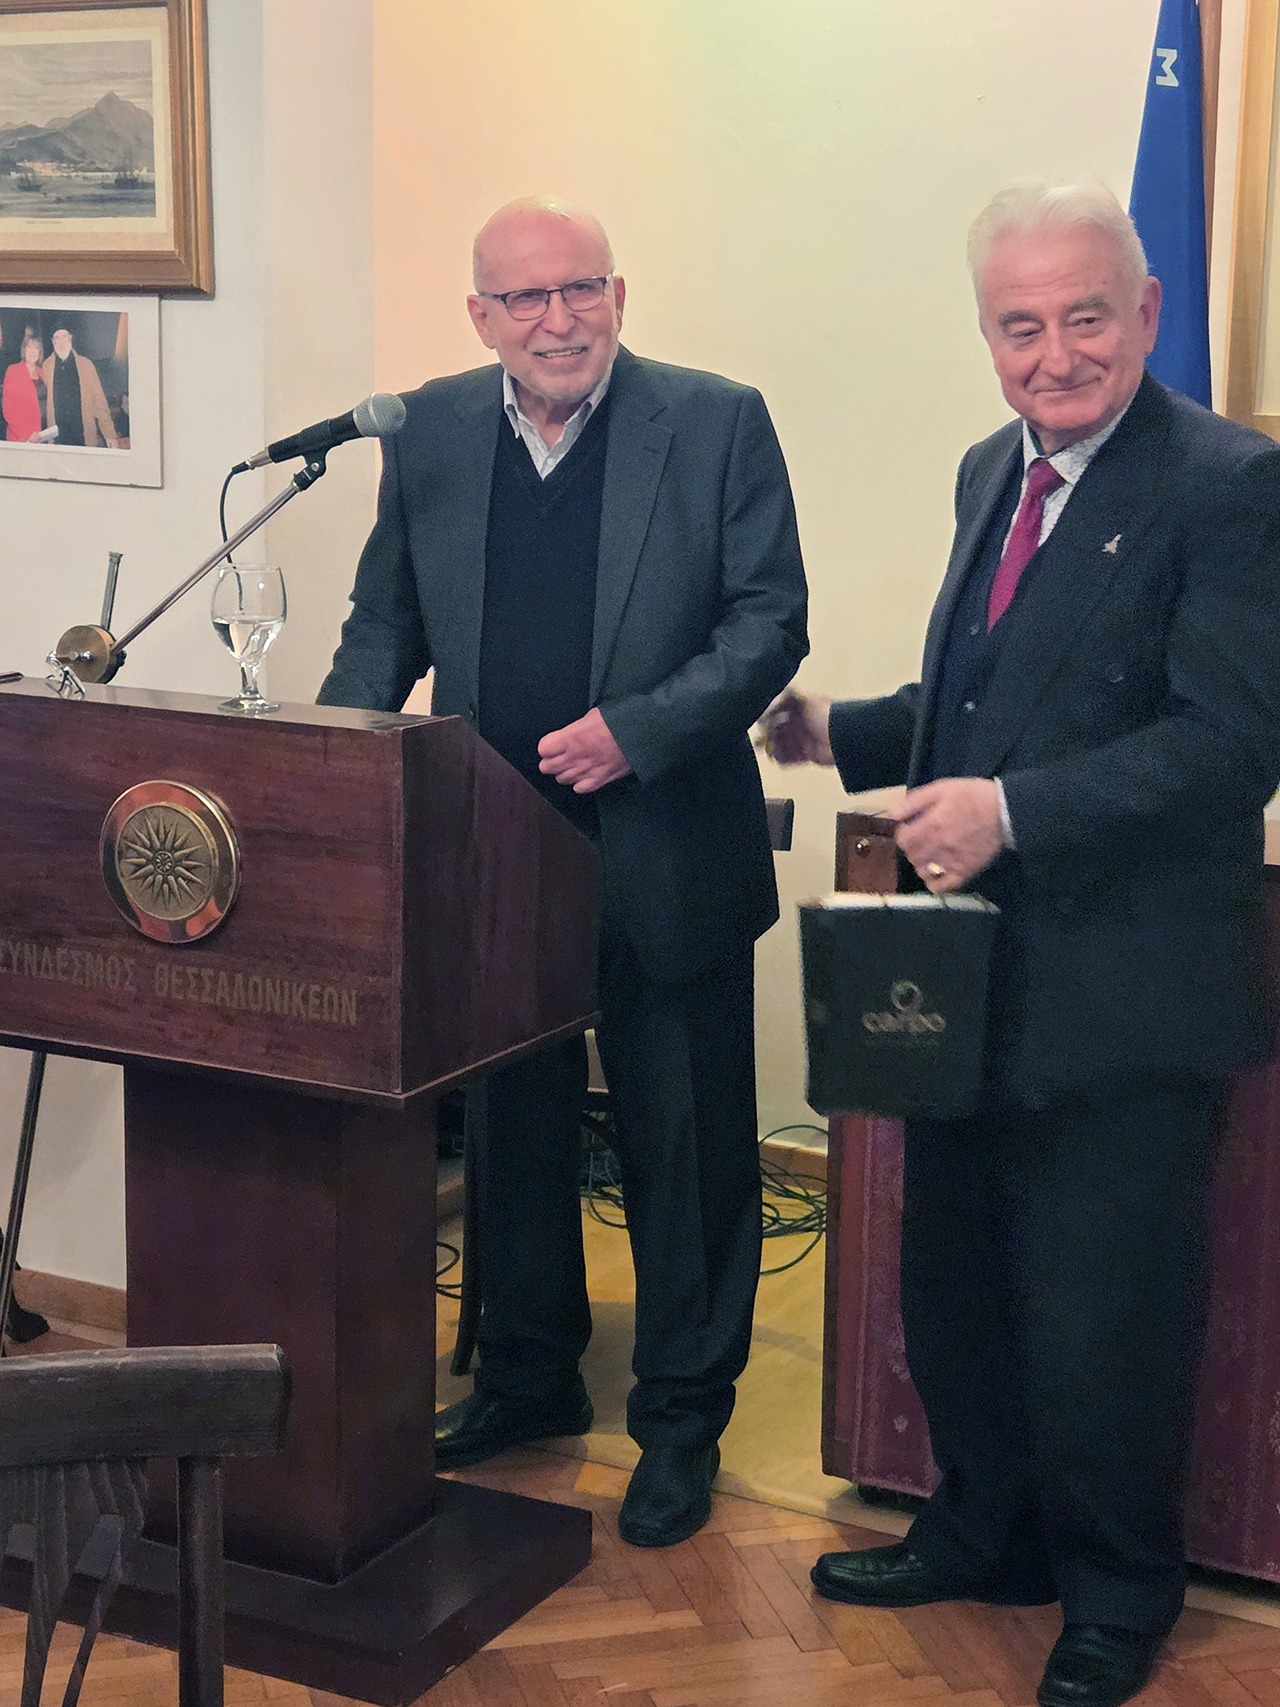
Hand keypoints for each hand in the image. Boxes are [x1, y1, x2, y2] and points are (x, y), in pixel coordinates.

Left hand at [538, 707, 632, 792]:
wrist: (641, 733)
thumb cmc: (617, 720)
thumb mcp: (590, 716)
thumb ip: (574, 730)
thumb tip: (569, 736)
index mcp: (570, 738)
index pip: (543, 749)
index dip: (547, 746)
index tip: (554, 744)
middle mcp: (574, 757)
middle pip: (547, 767)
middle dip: (551, 761)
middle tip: (561, 755)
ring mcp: (586, 771)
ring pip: (561, 779)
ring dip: (565, 772)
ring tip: (575, 764)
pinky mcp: (599, 780)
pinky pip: (579, 788)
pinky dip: (579, 783)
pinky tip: (585, 774)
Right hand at [756, 690, 833, 765]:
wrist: (846, 737)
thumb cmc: (827, 714)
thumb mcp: (803, 700)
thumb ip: (782, 699)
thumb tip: (764, 704)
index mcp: (796, 707)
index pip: (773, 712)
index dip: (765, 718)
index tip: (761, 724)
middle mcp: (798, 723)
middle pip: (774, 731)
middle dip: (766, 736)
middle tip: (761, 741)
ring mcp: (802, 739)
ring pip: (779, 745)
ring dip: (772, 748)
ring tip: (770, 751)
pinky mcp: (807, 754)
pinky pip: (789, 759)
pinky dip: (782, 759)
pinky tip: (778, 758)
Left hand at [891, 777, 1003, 892]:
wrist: (1005, 810)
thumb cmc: (973, 796)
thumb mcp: (942, 788)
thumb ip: (915, 801)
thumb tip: (892, 813)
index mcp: (932, 825)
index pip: (903, 840)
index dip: (903, 834)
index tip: (909, 828)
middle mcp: (939, 847)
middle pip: (912, 857)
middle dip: (912, 848)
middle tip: (921, 840)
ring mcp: (952, 862)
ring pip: (923, 872)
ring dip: (921, 864)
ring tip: (929, 855)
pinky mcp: (965, 872)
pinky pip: (942, 887)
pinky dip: (935, 883)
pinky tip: (937, 872)